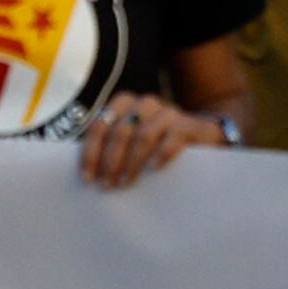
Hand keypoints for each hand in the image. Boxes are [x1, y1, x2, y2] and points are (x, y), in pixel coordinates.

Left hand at [78, 93, 208, 187]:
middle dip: (110, 161)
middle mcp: (145, 103)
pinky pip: (173, 137)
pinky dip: (161, 153)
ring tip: (125, 183)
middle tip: (106, 185)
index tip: (87, 178)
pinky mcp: (189, 125)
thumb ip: (110, 146)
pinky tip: (153, 169)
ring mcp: (169, 112)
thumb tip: (84, 173)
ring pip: (144, 135)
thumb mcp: (131, 140)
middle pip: (120, 131)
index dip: (90, 153)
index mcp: (124, 104)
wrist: (203, 136)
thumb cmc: (158, 142)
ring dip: (131, 162)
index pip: (99, 126)